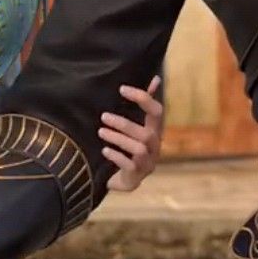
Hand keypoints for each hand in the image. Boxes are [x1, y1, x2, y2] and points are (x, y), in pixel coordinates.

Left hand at [99, 76, 165, 192]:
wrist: (126, 179)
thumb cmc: (132, 147)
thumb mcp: (139, 125)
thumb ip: (145, 104)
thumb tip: (155, 79)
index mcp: (156, 130)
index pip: (157, 111)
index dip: (143, 98)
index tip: (122, 89)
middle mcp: (155, 145)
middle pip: (146, 132)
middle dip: (124, 123)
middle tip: (104, 116)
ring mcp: (148, 161)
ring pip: (138, 148)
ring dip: (118, 139)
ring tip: (100, 131)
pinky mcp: (137, 175)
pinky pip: (129, 164)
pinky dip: (116, 156)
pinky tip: (104, 150)